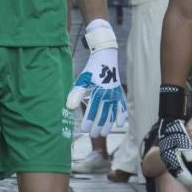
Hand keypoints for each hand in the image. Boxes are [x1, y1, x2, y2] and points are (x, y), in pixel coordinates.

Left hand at [67, 20, 126, 135]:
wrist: (105, 56)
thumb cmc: (91, 69)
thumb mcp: (82, 79)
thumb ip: (76, 93)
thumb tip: (69, 106)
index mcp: (98, 90)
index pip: (92, 109)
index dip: (88, 120)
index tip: (84, 130)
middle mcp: (108, 93)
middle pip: (103, 113)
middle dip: (98, 125)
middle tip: (93, 135)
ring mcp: (115, 93)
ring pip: (112, 112)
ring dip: (108, 123)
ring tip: (104, 133)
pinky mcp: (119, 92)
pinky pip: (122, 105)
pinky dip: (122, 114)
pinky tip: (120, 123)